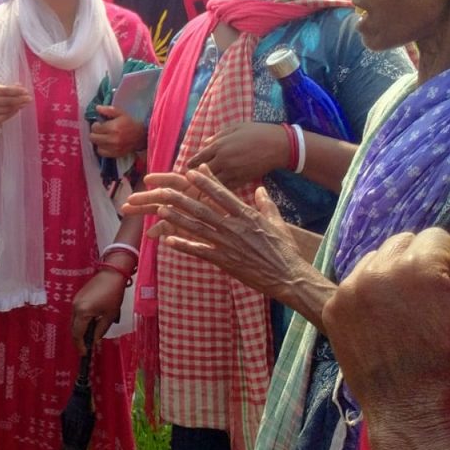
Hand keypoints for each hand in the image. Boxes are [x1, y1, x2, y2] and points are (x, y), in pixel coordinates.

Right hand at [0, 83, 31, 127]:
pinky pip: (6, 115)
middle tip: (29, 98)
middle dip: (20, 99)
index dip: (16, 91)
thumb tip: (20, 85)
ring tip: (25, 103)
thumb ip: (6, 89)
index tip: (26, 91)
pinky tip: (19, 109)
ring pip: (7, 108)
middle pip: (7, 99)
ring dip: (18, 105)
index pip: (4, 90)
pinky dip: (14, 112)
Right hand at [71, 269, 127, 353]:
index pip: (78, 333)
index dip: (80, 345)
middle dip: (78, 339)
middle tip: (85, 348)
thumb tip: (95, 341)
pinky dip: (80, 321)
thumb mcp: (109, 315)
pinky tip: (89, 325)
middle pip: (73, 328)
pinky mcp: (78, 297)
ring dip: (80, 330)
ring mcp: (75, 301)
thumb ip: (100, 330)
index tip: (84, 353)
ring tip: (89, 338)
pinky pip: (76, 313)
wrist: (112, 274)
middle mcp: (75, 306)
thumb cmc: (113, 293)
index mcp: (83, 312)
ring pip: (74, 321)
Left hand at [89, 104, 146, 157]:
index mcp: (113, 127)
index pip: (95, 128)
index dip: (96, 125)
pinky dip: (101, 148)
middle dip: (95, 133)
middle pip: (93, 137)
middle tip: (100, 131)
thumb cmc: (130, 123)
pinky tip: (105, 144)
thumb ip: (108, 110)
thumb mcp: (121, 113)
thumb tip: (97, 108)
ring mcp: (113, 148)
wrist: (141, 136)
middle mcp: (112, 139)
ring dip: (98, 141)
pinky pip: (101, 153)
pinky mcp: (115, 154)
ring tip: (103, 137)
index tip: (100, 124)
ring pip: (96, 145)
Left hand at [136, 165, 333, 318]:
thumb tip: (260, 190)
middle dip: (182, 198)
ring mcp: (227, 244)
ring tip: (160, 210)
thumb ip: (266, 204)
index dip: (205, 182)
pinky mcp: (224, 261)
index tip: (192, 171)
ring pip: (197, 228)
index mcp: (247, 215)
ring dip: (177, 219)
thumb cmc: (285, 250)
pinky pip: (199, 251)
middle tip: (164, 190)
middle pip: (203, 209)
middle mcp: (234, 227)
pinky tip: (168, 240)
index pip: (222, 194)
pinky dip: (183, 245)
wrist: (289, 277)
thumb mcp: (277, 222)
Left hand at [186, 121, 288, 188]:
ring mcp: (232, 172)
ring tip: (199, 190)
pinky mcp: (242, 180)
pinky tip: (216, 193)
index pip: (197, 158)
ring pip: (212, 183)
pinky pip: (226, 188)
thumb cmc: (257, 132)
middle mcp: (222, 160)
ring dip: (206, 186)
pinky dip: (220, 190)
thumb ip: (218, 136)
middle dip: (195, 177)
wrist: (278, 145)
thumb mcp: (235, 128)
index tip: (188, 167)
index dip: (191, 163)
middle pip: (201, 173)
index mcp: (219, 146)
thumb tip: (206, 142)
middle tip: (189, 181)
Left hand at [325, 190, 449, 428]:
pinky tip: (386, 324)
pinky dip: (370, 294)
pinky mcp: (334, 307)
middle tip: (432, 309)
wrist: (413, 416)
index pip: (437, 237)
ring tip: (410, 318)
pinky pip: (356, 281)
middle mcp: (377, 269)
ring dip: (394, 277)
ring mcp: (351, 288)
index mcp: (417, 266)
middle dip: (420, 265)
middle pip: (404, 244)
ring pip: (379, 260)